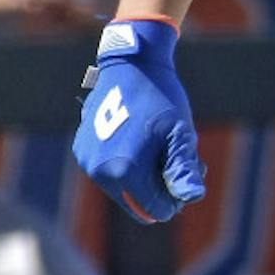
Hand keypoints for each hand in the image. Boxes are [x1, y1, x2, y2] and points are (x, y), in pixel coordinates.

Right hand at [73, 18, 205, 222]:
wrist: (131, 65)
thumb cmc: (161, 99)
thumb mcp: (180, 133)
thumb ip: (183, 167)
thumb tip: (192, 197)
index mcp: (125, 170)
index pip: (153, 209)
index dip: (175, 199)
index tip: (190, 174)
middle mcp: (100, 172)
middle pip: (136, 200)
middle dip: (161, 186)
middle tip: (185, 160)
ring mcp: (88, 162)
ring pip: (123, 186)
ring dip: (144, 175)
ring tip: (164, 148)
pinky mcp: (82, 151)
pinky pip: (110, 171)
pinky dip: (127, 164)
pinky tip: (143, 140)